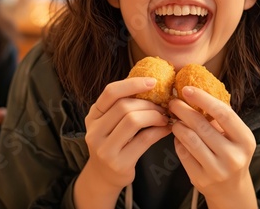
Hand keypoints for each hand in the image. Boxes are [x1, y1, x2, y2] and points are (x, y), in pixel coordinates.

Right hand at [75, 77, 170, 207]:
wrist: (104, 177)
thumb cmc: (114, 143)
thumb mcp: (110, 122)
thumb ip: (122, 105)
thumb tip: (152, 85)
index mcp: (93, 116)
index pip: (111, 92)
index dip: (133, 84)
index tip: (153, 82)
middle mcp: (94, 131)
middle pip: (124, 106)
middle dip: (148, 103)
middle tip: (163, 106)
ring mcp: (104, 149)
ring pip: (133, 120)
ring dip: (154, 115)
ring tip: (164, 117)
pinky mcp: (118, 163)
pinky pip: (144, 139)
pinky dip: (159, 131)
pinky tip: (165, 129)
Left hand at [168, 87, 256, 208]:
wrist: (231, 189)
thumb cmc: (231, 153)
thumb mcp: (235, 135)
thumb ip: (220, 117)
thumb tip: (195, 92)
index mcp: (245, 140)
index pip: (223, 113)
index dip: (203, 99)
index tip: (187, 89)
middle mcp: (233, 156)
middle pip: (202, 125)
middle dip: (184, 110)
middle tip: (173, 102)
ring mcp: (217, 170)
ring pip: (190, 139)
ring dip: (178, 125)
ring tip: (174, 118)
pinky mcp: (201, 179)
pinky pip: (183, 153)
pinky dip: (178, 140)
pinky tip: (178, 135)